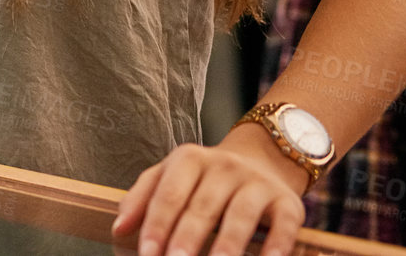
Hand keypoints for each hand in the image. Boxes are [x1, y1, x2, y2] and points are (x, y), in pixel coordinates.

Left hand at [111, 130, 308, 255]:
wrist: (261, 160)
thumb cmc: (204, 178)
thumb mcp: (169, 176)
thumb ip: (142, 199)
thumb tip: (119, 228)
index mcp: (189, 160)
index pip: (169, 194)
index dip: (157, 225)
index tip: (146, 254)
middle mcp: (224, 167)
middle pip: (202, 206)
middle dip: (187, 238)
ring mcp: (257, 183)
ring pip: (241, 214)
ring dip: (228, 244)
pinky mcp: (286, 202)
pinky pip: (283, 225)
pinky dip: (276, 245)